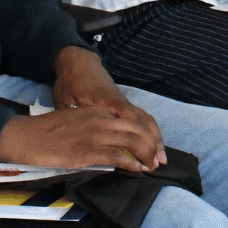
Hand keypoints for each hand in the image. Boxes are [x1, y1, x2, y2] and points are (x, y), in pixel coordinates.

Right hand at [0, 99, 163, 172]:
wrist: (23, 136)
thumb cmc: (44, 131)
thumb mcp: (75, 120)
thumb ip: (92, 126)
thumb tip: (106, 141)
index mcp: (97, 112)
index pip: (131, 120)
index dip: (146, 133)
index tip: (153, 146)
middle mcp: (100, 120)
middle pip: (137, 130)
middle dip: (151, 145)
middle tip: (157, 159)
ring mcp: (95, 135)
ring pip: (131, 142)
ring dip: (145, 155)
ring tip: (151, 166)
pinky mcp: (87, 151)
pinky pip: (117, 156)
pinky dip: (131, 163)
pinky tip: (137, 170)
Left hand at [50, 47, 164, 163]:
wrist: (77, 62)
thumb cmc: (70, 83)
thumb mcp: (67, 103)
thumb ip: (80, 121)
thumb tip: (88, 142)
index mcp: (108, 105)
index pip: (132, 125)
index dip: (141, 145)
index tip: (144, 162)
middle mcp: (121, 104)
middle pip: (145, 123)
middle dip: (153, 144)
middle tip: (157, 165)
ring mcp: (124, 102)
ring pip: (146, 120)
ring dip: (155, 138)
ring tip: (160, 157)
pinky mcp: (123, 103)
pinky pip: (142, 117)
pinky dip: (149, 130)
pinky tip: (150, 142)